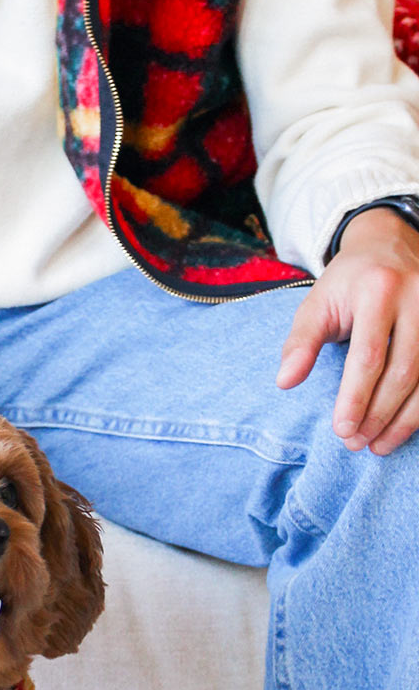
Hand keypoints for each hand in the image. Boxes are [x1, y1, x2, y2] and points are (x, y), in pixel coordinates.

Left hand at [277, 207, 418, 454]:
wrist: (390, 244)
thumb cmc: (348, 283)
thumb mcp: (317, 303)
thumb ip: (300, 343)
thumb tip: (284, 382)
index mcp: (378, 290)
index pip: (369, 355)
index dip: (356, 397)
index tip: (342, 430)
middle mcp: (418, 298)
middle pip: (403, 371)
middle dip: (378, 414)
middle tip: (355, 442)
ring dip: (404, 419)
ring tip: (377, 445)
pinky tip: (405, 428)